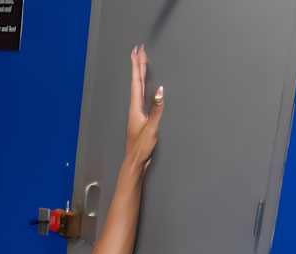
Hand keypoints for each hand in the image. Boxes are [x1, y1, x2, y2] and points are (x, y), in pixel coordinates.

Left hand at [125, 45, 163, 168]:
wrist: (135, 162)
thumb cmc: (141, 148)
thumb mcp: (151, 128)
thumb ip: (156, 109)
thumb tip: (161, 91)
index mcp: (135, 108)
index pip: (136, 82)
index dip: (137, 66)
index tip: (137, 52)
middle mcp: (134, 108)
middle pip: (136, 82)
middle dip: (138, 65)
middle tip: (139, 50)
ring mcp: (137, 112)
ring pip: (139, 88)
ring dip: (140, 74)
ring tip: (141, 62)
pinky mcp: (141, 117)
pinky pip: (142, 96)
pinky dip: (143, 87)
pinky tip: (146, 86)